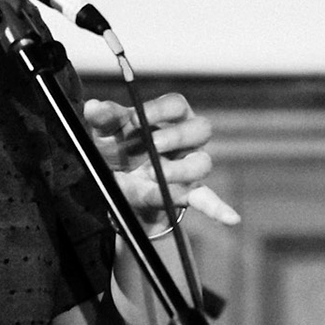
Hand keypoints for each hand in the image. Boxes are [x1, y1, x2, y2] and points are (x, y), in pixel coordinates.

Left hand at [83, 93, 240, 227]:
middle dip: (177, 136)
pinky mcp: (188, 193)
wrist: (117, 186)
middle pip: (200, 129)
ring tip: (154, 176)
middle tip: (152, 146)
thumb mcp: (106, 134)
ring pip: (202, 163)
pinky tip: (230, 219)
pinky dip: (219, 209)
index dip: (159, 110)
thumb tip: (93, 107)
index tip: (135, 119)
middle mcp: (187, 139)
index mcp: (170, 117)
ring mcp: (190, 166)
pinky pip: (208, 200)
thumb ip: (103, 119)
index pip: (176, 105)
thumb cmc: (117, 150)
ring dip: (180, 170)